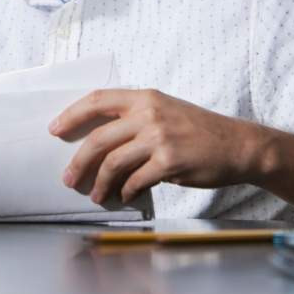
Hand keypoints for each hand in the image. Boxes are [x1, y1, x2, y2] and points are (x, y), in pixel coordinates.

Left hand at [49, 89, 263, 206]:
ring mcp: (159, 137)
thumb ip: (134, 119)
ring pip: (113, 162)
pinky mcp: (170, 162)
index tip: (54, 129)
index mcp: (144, 97)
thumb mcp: (165, 111)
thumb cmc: (198, 130)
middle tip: (68, 177)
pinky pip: (136, 180)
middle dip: (79, 161)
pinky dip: (126, 190)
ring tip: (95, 194)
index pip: (97, 99)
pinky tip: (124, 195)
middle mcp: (149, 114)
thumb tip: (99, 143)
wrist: (238, 145)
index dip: (72, 114)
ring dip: (100, 182)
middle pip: (99, 138)